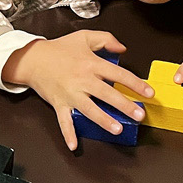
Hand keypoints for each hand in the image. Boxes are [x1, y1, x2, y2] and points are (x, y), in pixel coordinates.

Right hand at [4, 31, 153, 150]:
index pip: (119, 74)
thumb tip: (123, 49)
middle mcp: (82, 80)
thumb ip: (106, 39)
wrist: (33, 59)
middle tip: (139, 114)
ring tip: (117, 128)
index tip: (149, 93)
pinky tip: (74, 145)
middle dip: (125, 106)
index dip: (136, 84)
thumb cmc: (58, 49)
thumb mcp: (84, 37)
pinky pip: (64, 121)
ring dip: (104, 120)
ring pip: (90, 109)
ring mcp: (71, 94)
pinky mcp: (59, 103)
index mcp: (91, 64)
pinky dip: (68, 133)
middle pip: (107, 94)